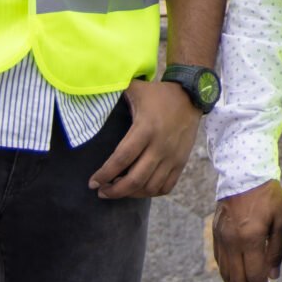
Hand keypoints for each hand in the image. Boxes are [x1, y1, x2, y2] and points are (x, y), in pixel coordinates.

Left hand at [89, 78, 200, 199]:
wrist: (192, 95)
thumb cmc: (158, 94)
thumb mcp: (136, 89)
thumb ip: (114, 89)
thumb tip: (90, 87)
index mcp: (145, 128)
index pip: (122, 159)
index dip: (105, 174)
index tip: (92, 183)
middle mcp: (160, 146)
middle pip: (135, 179)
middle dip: (115, 191)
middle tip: (102, 192)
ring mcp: (172, 156)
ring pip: (150, 187)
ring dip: (131, 194)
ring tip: (118, 190)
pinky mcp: (181, 162)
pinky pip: (166, 187)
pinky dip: (151, 192)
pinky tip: (139, 189)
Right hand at [214, 181, 281, 281]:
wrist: (243, 174)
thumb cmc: (268, 196)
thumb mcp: (281, 220)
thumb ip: (277, 249)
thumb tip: (272, 276)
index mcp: (251, 238)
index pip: (255, 275)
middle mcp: (232, 242)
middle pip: (238, 279)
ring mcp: (221, 239)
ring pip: (226, 274)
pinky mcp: (215, 235)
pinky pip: (220, 263)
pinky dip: (227, 277)